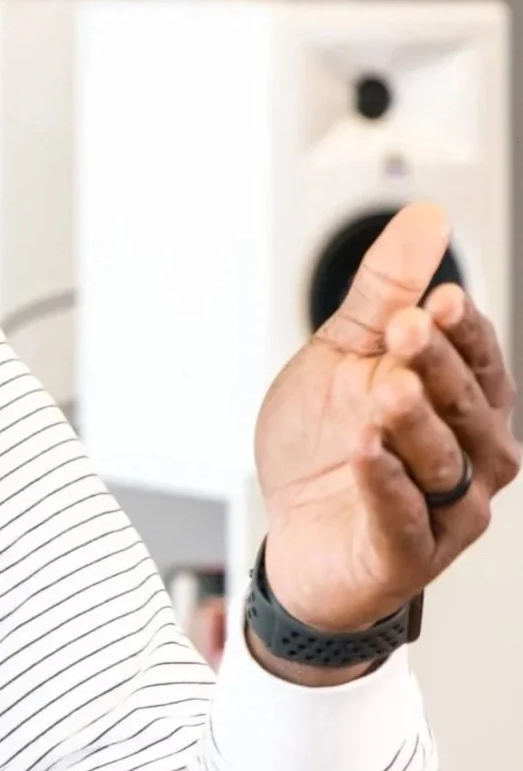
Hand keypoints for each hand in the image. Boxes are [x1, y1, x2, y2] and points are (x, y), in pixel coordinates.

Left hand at [254, 204, 517, 681]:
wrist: (292, 531)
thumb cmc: (326, 444)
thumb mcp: (345, 356)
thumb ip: (384, 294)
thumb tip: (427, 217)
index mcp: (464, 403)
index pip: (478, 361)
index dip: (465, 332)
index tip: (441, 297)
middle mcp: (470, 456)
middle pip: (465, 405)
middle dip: (439, 365)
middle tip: (408, 327)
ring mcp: (446, 509)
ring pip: (443, 460)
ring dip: (415, 422)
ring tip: (387, 390)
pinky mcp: (407, 553)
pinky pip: (403, 517)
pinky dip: (386, 485)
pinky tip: (365, 453)